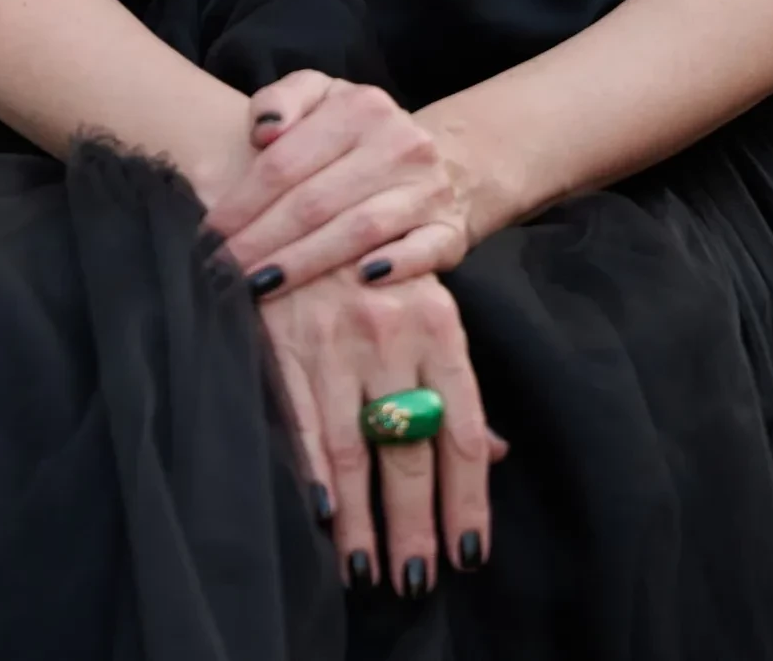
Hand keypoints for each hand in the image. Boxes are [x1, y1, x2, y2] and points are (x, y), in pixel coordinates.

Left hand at [202, 72, 482, 294]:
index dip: (243, 200)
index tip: (210, 231)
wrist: (450, 160)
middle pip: (315, 201)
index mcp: (360, 108)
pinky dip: (396, 266)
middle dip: (262, 239)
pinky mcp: (451, 230)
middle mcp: (398, 145)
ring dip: (306, 262)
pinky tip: (359, 283)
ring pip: (357, 229)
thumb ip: (282, 99)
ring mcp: (428, 190)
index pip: (286, 161)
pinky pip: (424, 251)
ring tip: (262, 285)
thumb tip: (263, 131)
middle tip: (224, 269)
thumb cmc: (362, 134)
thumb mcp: (322, 96)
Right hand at [258, 269, 504, 598]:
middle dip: (414, 525)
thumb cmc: (370, 258)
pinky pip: (299, 421)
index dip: (467, 502)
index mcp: (439, 326)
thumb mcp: (429, 304)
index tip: (469, 554)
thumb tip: (492, 453)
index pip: (460, 436)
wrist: (291, 193)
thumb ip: (455, 380)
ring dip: (362, 518)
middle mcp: (390, 336)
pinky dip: (309, 472)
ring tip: (368, 570)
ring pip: (352, 450)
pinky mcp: (280, 339)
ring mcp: (331, 341)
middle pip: (408, 453)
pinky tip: (321, 516)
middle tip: (417, 580)